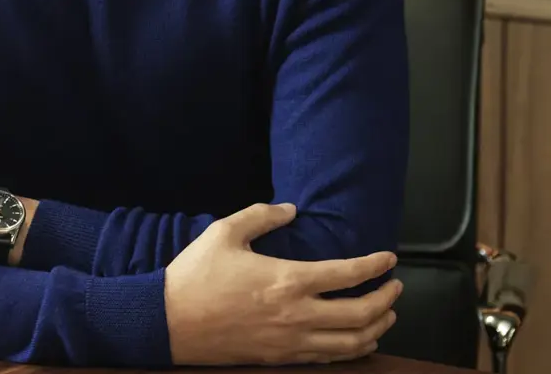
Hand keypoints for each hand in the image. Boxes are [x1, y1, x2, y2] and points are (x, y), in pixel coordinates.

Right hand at [164, 203, 402, 366]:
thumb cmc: (197, 274)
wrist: (171, 322)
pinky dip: (352, 350)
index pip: (346, 274)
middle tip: (396, 287)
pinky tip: (357, 340)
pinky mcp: (281, 359)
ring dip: (376, 328)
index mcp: (287, 280)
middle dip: (386, 299)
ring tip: (386, 314)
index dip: (374, 266)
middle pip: (360, 314)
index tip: (390, 258)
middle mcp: (297, 315)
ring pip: (351, 344)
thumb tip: (292, 209)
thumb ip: (261, 215)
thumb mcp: (225, 232)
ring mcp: (291, 343)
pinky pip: (329, 359)